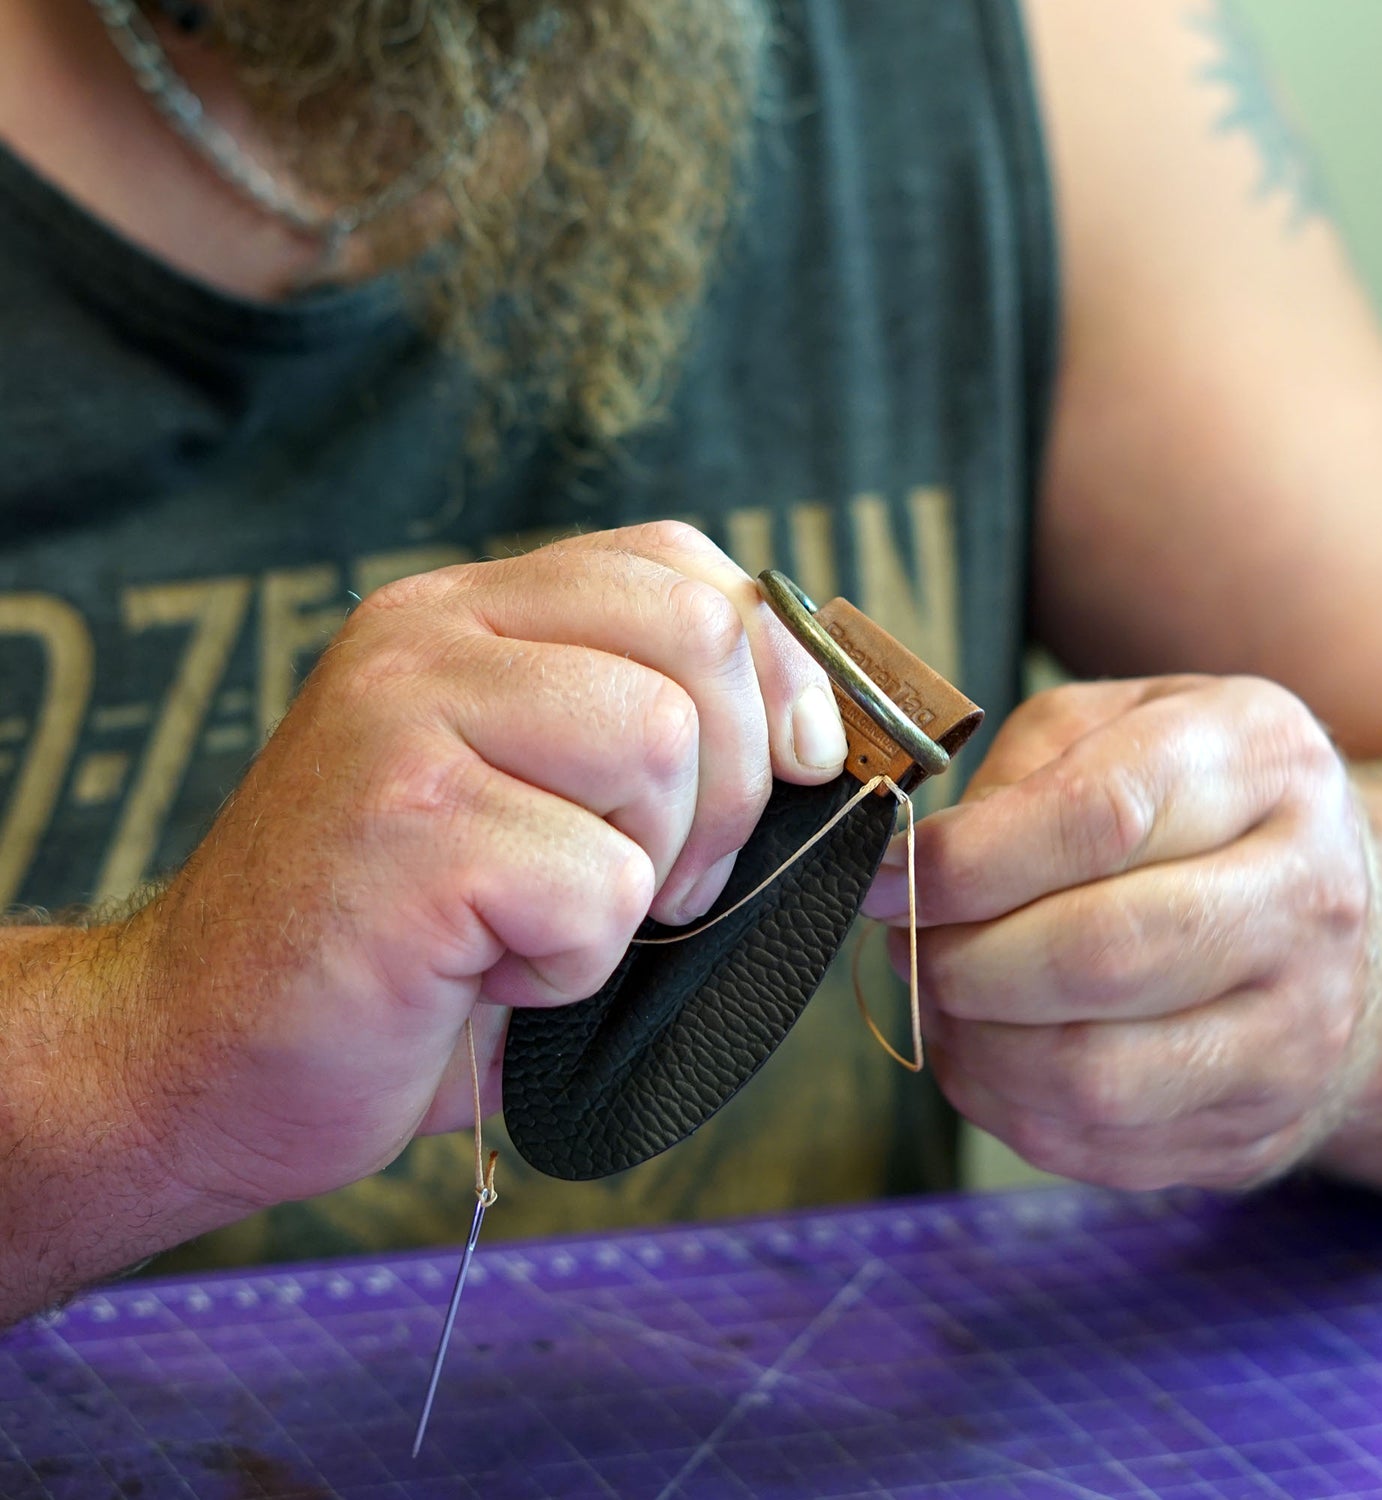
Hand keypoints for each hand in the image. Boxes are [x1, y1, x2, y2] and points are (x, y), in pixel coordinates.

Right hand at [119, 523, 846, 1215]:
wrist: (203, 1051)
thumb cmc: (400, 942)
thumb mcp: (527, 797)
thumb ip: (635, 732)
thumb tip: (813, 735)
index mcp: (470, 613)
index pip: (680, 563)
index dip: (778, 666)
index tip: (796, 763)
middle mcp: (430, 636)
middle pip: (700, 634)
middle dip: (731, 784)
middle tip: (663, 882)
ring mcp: (405, 719)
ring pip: (660, 746)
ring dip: (648, 876)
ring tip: (551, 924)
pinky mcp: (406, 828)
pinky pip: (600, 884)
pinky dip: (575, 962)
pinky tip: (487, 973)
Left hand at [863, 675, 1381, 1190]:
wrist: (1328, 913)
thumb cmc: (1190, 802)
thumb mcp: (1116, 725)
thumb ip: (1018, 774)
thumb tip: (917, 869)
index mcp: (1263, 763)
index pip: (1098, 818)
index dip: (965, 861)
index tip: (884, 877)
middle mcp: (1305, 896)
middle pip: (1097, 956)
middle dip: (962, 960)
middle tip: (909, 943)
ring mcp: (1297, 1027)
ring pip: (1094, 1072)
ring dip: (974, 1044)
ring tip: (941, 998)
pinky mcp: (1259, 1124)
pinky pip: (1098, 1144)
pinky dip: (1006, 1106)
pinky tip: (984, 1053)